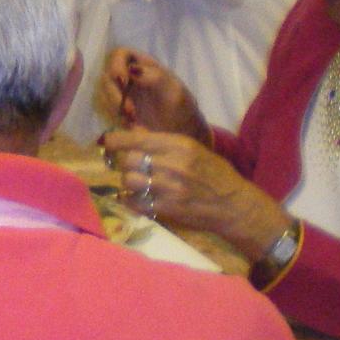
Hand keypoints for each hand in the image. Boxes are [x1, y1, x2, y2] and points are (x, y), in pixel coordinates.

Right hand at [97, 48, 207, 138]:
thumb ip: (156, 77)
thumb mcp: (175, 92)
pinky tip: (130, 126)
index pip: (120, 54)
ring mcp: (121, 94)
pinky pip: (105, 110)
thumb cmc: (182, 111)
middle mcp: (129, 77)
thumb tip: (132, 69)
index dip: (116, 65)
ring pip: (103, 94)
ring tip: (133, 122)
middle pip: (107, 76)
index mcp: (144, 65)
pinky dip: (114, 118)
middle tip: (130, 113)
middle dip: (115, 94)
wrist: (183, 136)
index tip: (123, 82)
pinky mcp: (116, 111)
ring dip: (113, 108)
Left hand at [99, 128, 289, 257]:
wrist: (233, 204)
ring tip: (140, 183)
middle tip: (135, 168)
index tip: (106, 142)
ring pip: (129, 181)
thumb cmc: (213, 173)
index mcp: (180, 145)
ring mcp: (169, 188)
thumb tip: (132, 130)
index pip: (137, 139)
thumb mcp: (192, 149)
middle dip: (127, 164)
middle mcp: (173, 164)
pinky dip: (131, 200)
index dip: (116, 140)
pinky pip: (134, 202)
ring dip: (130, 182)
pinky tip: (139, 198)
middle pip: (129, 160)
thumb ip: (161, 141)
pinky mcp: (166, 209)